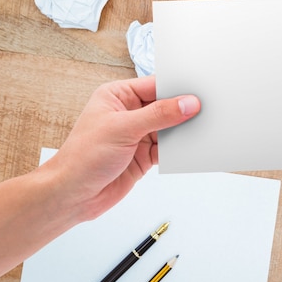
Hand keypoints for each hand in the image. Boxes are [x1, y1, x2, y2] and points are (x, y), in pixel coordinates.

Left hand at [48, 75, 200, 220]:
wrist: (73, 195)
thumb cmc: (83, 157)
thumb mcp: (123, 128)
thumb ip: (158, 115)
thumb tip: (188, 103)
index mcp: (118, 96)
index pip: (155, 86)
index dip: (177, 88)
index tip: (199, 92)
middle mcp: (129, 112)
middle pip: (166, 106)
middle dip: (184, 109)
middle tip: (208, 109)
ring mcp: (138, 134)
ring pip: (170, 127)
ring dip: (184, 130)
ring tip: (205, 129)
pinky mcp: (144, 155)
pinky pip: (169, 148)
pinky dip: (180, 149)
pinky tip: (192, 148)